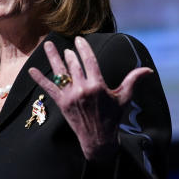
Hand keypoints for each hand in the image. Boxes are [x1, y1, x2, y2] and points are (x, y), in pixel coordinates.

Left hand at [28, 38, 151, 161]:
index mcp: (98, 86)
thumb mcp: (124, 98)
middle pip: (73, 65)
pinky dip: (39, 79)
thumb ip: (133, 81)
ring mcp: (70, 96)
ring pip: (60, 73)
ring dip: (53, 57)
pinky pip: (48, 88)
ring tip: (47, 44)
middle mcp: (82, 89)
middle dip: (69, 54)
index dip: (83, 49)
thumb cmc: (113, 117)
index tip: (78, 39)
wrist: (98, 139)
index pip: (89, 62)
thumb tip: (148, 70)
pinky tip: (31, 70)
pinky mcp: (62, 104)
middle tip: (67, 46)